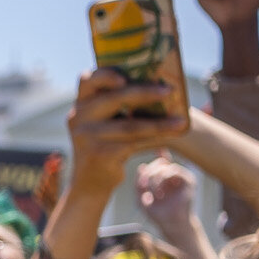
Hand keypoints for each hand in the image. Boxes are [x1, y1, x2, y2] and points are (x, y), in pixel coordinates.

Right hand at [66, 68, 185, 189]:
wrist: (89, 183)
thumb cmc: (105, 145)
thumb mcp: (103, 122)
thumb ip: (117, 105)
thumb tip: (160, 89)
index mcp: (81, 104)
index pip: (87, 80)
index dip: (105, 75)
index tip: (126, 76)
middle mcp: (79, 118)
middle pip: (114, 99)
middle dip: (145, 93)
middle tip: (170, 91)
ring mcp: (87, 137)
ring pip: (129, 125)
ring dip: (159, 122)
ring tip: (180, 121)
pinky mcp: (99, 155)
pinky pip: (133, 143)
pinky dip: (155, 138)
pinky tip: (171, 135)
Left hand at [136, 156, 198, 236]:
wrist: (170, 225)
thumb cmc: (157, 213)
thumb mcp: (141, 198)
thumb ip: (139, 183)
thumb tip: (142, 166)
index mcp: (163, 178)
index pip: (160, 161)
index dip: (157, 155)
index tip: (153, 149)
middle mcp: (173, 175)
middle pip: (159, 163)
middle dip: (147, 174)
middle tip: (142, 187)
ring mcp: (182, 177)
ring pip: (166, 166)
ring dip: (154, 178)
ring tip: (154, 193)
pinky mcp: (189, 180)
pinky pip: (174, 171)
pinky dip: (163, 179)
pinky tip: (159, 192)